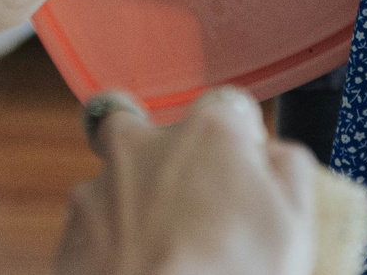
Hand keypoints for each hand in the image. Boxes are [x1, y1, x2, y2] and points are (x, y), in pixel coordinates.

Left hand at [56, 88, 312, 274]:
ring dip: (135, 201)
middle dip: (162, 152)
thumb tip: (274, 153)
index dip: (244, 141)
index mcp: (208, 132)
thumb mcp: (294, 226)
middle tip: (189, 202)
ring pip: (117, 174)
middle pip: (150, 125)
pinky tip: (137, 266)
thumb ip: (288, 170)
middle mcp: (145, 142)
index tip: (249, 176)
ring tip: (165, 250)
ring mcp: (101, 181)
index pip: (231, 107)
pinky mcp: (73, 223)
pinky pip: (95, 219)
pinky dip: (112, 238)